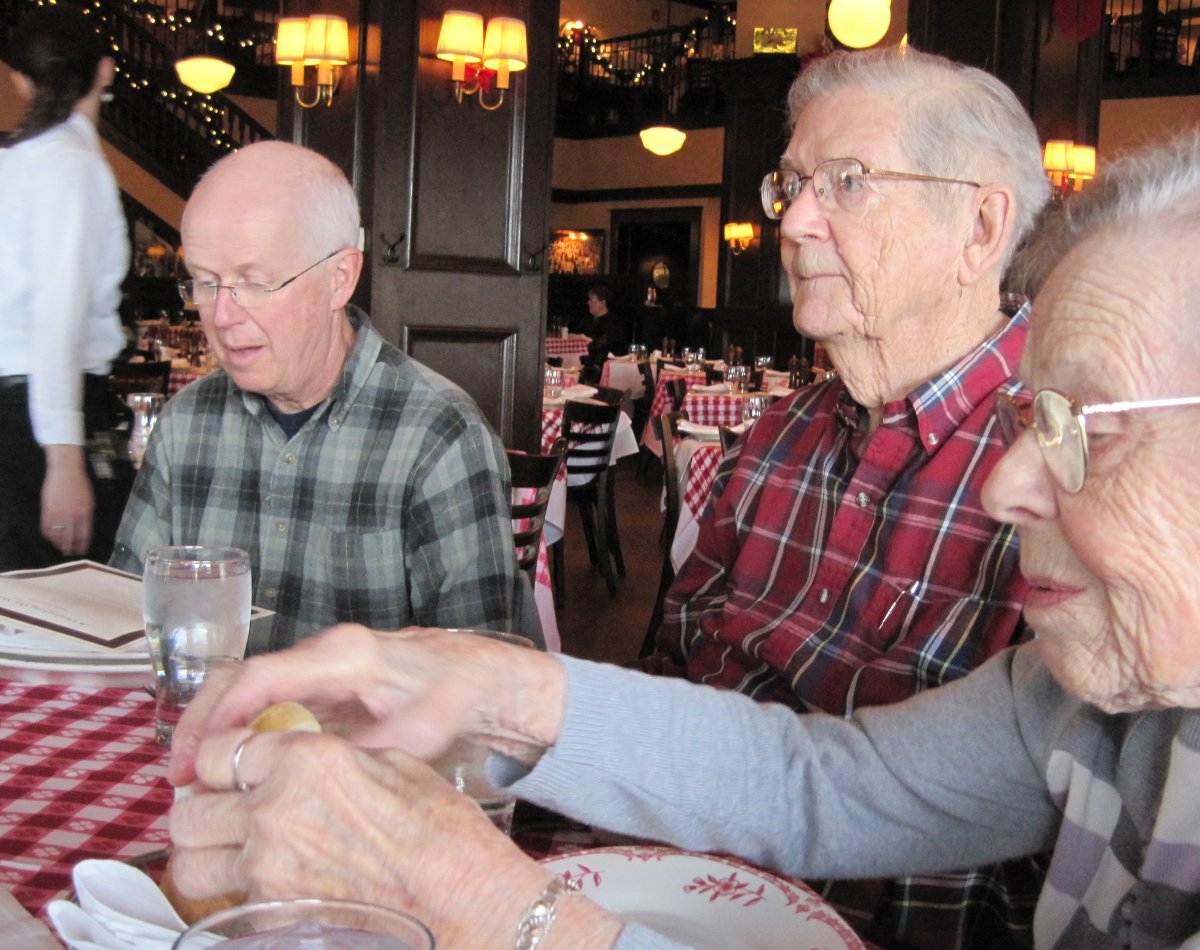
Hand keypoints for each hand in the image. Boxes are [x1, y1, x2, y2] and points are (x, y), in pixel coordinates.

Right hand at [40, 445, 93, 555]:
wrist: (67, 471)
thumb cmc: (81, 485)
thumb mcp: (89, 501)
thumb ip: (87, 515)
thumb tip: (84, 529)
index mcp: (86, 513)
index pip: (84, 535)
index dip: (82, 545)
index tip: (81, 552)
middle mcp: (73, 515)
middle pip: (70, 537)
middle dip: (70, 548)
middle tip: (69, 554)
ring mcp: (59, 513)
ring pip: (58, 534)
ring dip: (58, 543)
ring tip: (59, 549)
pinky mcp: (48, 509)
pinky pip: (46, 527)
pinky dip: (47, 535)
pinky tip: (49, 538)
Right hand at [168, 625, 567, 787]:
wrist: (484, 676)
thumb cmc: (457, 693)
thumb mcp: (424, 728)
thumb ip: (374, 749)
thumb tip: (323, 774)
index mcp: (344, 654)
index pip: (261, 675)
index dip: (220, 715)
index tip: (194, 758)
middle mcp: (325, 651)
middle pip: (241, 676)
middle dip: (202, 720)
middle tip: (176, 774)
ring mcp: (322, 664)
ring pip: (249, 687)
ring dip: (217, 726)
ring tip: (192, 778)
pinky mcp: (325, 681)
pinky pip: (269, 699)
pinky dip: (242, 729)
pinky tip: (233, 766)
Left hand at [169, 729, 566, 947]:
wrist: (465, 902)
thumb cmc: (444, 837)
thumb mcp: (395, 765)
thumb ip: (334, 756)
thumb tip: (307, 757)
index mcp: (305, 760)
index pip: (219, 750)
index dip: (219, 759)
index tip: (225, 768)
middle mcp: (275, 811)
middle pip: (190, 811)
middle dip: (202, 810)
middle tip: (221, 812)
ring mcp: (268, 869)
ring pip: (189, 864)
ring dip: (204, 856)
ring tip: (227, 853)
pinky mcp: (272, 918)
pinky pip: (223, 905)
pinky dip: (231, 895)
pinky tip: (260, 886)